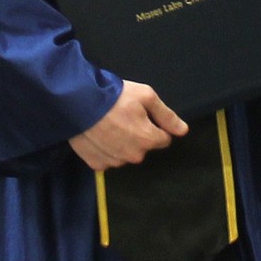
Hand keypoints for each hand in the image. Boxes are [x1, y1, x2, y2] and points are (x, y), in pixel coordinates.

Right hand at [68, 81, 187, 170]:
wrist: (78, 102)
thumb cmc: (113, 96)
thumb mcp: (145, 96)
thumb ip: (167, 115)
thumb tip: (183, 130)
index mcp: (148, 139)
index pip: (163, 138)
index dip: (154, 125)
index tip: (141, 114)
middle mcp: (134, 156)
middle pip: (143, 147)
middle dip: (137, 134)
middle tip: (122, 116)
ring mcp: (114, 162)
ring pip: (125, 153)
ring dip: (121, 142)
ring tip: (108, 123)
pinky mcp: (97, 164)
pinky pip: (107, 159)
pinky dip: (105, 149)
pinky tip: (98, 134)